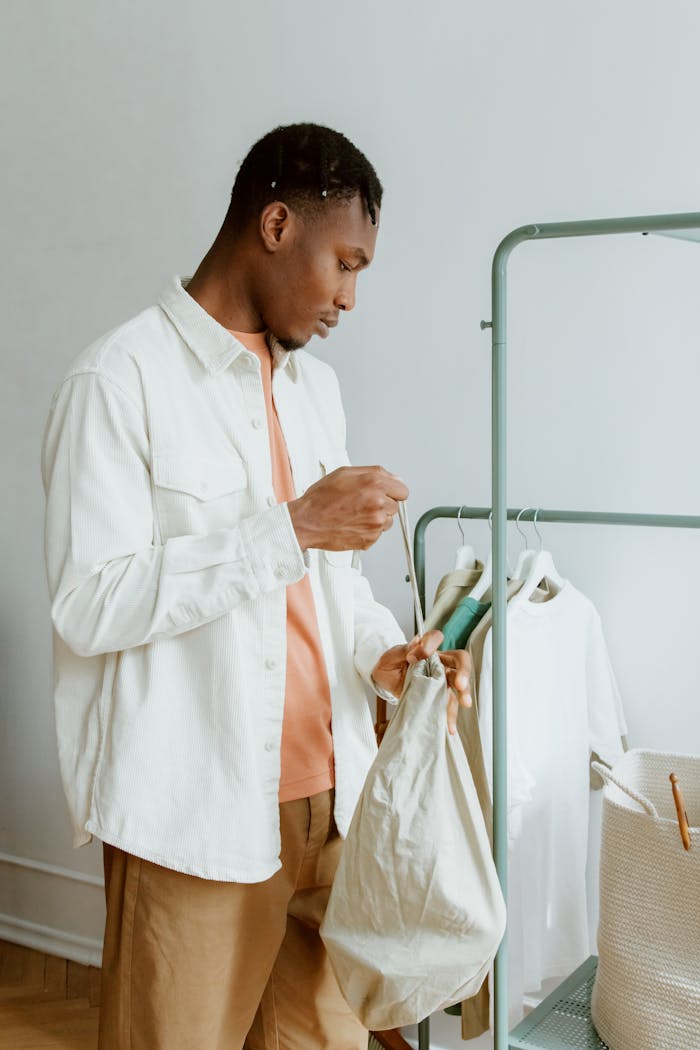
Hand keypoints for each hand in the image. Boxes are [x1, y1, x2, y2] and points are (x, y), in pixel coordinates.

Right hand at [288, 466, 408, 551]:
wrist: (307, 522)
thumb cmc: (321, 499)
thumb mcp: (345, 473)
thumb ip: (375, 473)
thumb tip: (393, 478)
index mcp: (374, 483)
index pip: (403, 490)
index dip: (393, 491)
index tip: (386, 493)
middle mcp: (378, 504)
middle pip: (395, 506)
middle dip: (383, 504)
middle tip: (363, 503)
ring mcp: (376, 523)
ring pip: (387, 521)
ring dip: (376, 518)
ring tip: (356, 514)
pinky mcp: (370, 539)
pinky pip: (377, 534)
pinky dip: (368, 530)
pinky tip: (353, 523)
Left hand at [371, 630, 471, 734]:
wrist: (385, 681)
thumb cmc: (389, 664)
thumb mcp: (390, 656)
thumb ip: (402, 650)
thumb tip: (416, 646)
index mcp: (427, 649)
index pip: (436, 638)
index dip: (430, 644)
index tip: (416, 655)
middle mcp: (439, 663)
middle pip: (459, 662)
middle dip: (463, 672)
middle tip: (460, 684)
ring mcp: (441, 681)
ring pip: (458, 685)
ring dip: (463, 694)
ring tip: (464, 703)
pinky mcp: (438, 697)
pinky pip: (448, 705)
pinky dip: (450, 716)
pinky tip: (450, 726)